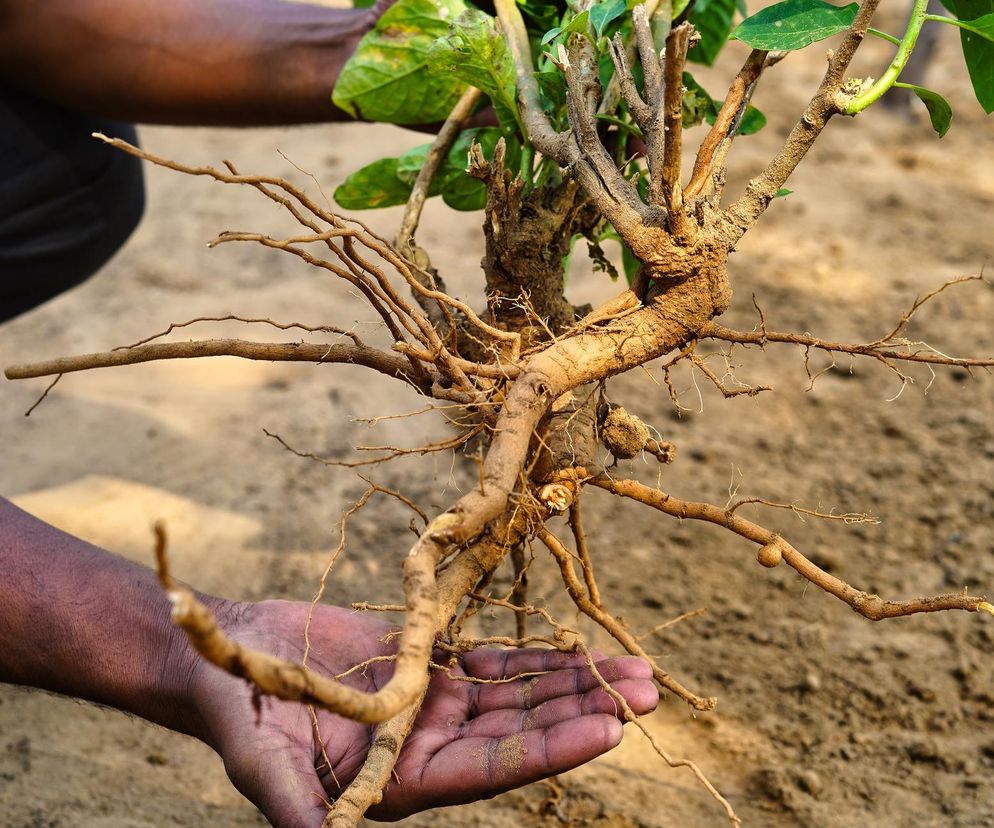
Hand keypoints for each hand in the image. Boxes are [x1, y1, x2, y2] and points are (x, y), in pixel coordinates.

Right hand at [190, 600, 657, 826]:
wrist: (227, 662)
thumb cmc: (241, 715)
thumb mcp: (266, 765)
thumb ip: (299, 807)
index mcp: (402, 784)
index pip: (492, 769)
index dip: (551, 748)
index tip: (609, 726)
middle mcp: (429, 748)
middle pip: (522, 730)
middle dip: (584, 711)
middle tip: (649, 691)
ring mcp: (433, 705)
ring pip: (518, 695)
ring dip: (574, 681)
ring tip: (637, 669)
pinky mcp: (428, 664)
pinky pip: (493, 662)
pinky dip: (535, 657)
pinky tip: (578, 649)